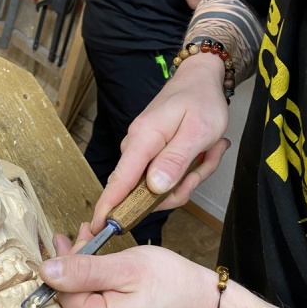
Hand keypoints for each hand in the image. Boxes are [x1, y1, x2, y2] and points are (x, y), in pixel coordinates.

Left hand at [40, 227, 218, 307]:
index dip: (67, 263)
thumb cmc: (171, 283)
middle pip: (68, 302)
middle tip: (84, 237)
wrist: (202, 305)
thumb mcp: (126, 267)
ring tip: (92, 247)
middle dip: (73, 267)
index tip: (76, 237)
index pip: (63, 294)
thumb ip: (83, 270)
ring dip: (82, 276)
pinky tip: (101, 271)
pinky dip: (93, 292)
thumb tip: (46, 270)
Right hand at [92, 53, 230, 232]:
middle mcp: (136, 146)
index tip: (98, 228)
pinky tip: (202, 151)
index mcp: (143, 140)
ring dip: (190, 175)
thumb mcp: (198, 131)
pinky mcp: (151, 152)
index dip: (108, 206)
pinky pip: (167, 175)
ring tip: (208, 150)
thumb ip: (175, 160)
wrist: (199, 79)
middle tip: (206, 162)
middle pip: (147, 190)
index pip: (120, 180)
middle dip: (181, 187)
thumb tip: (153, 188)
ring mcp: (143, 150)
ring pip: (161, 185)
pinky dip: (188, 169)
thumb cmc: (201, 101)